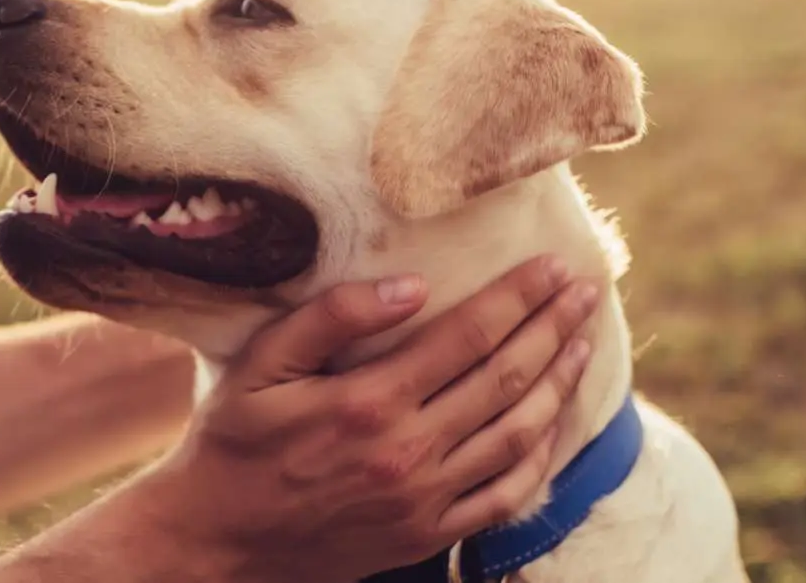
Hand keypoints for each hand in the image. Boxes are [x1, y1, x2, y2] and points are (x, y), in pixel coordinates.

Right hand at [115, 257, 599, 582]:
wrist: (220, 540)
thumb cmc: (232, 442)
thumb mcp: (260, 366)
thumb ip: (330, 318)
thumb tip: (409, 286)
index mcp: (368, 402)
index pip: (468, 336)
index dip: (518, 297)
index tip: (554, 265)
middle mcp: (408, 451)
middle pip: (506, 379)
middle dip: (553, 328)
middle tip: (586, 290)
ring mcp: (424, 498)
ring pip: (518, 434)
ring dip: (558, 384)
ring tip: (582, 343)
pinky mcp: (429, 533)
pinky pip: (506, 495)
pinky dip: (541, 456)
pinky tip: (554, 423)